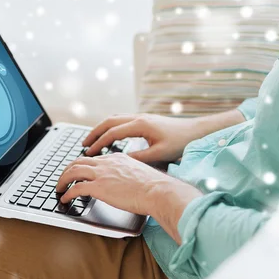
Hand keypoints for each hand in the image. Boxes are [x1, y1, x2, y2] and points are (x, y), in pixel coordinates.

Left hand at [55, 152, 177, 214]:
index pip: (94, 159)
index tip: (79, 172)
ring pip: (73, 172)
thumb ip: (128, 174)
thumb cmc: (154, 186)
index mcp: (117, 158)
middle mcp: (107, 163)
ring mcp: (102, 174)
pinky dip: (67, 193)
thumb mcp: (139, 173)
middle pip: (78, 161)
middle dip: (67, 170)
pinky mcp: (99, 187)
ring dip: (62, 180)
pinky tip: (65, 199)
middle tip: (63, 178)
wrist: (157, 191)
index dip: (83, 165)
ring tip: (59, 188)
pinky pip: (76, 188)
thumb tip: (126, 183)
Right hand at [82, 114, 205, 163]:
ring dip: (102, 128)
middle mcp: (138, 118)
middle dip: (94, 132)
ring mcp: (142, 117)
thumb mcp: (158, 154)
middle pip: (109, 121)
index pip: (112, 133)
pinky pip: (122, 120)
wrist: (195, 132)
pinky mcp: (146, 120)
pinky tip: (110, 136)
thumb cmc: (180, 143)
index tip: (88, 153)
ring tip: (92, 140)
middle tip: (83, 144)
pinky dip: (111, 127)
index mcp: (140, 125)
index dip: (98, 143)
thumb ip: (138, 158)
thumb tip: (119, 161)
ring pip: (115, 119)